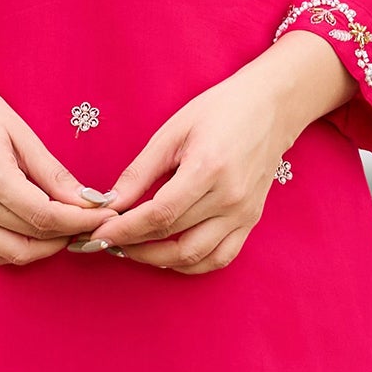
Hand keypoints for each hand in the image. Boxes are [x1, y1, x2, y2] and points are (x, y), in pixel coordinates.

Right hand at [0, 20, 104, 267]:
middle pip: (34, 237)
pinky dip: (19, 252)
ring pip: (14, 254)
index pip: (45, 216)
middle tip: (94, 221)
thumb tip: (87, 200)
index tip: (105, 216)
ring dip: (47, 248)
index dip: (81, 221)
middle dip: (71, 233)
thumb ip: (53, 172)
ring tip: (68, 228)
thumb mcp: (21, 132)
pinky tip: (38, 236)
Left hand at [90, 32, 349, 273]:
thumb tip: (108, 202)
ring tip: (132, 249)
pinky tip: (167, 255)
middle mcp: (230, 198)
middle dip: (133, 244)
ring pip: (194, 257)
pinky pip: (219, 258)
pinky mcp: (251, 221)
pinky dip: (190, 264)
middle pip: (172, 238)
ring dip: (157, 260)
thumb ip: (140, 172)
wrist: (273, 106)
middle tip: (106, 240)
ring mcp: (244, 214)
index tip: (98, 233)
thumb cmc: (220, 110)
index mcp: (208, 169)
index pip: (158, 215)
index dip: (124, 229)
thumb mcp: (173, 131)